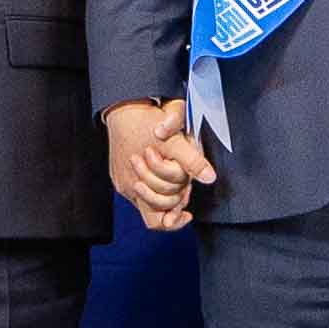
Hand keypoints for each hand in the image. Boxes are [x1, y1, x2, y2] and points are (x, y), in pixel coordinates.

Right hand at [104, 98, 216, 231]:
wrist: (124, 107)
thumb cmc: (146, 122)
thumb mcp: (175, 141)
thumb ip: (192, 161)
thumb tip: (209, 177)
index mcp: (140, 183)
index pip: (158, 220)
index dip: (175, 219)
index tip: (188, 213)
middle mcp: (129, 187)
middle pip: (156, 210)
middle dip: (173, 199)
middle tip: (185, 187)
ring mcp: (122, 182)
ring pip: (147, 201)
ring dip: (164, 192)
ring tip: (175, 178)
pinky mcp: (118, 176)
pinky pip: (138, 191)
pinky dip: (152, 186)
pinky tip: (163, 172)